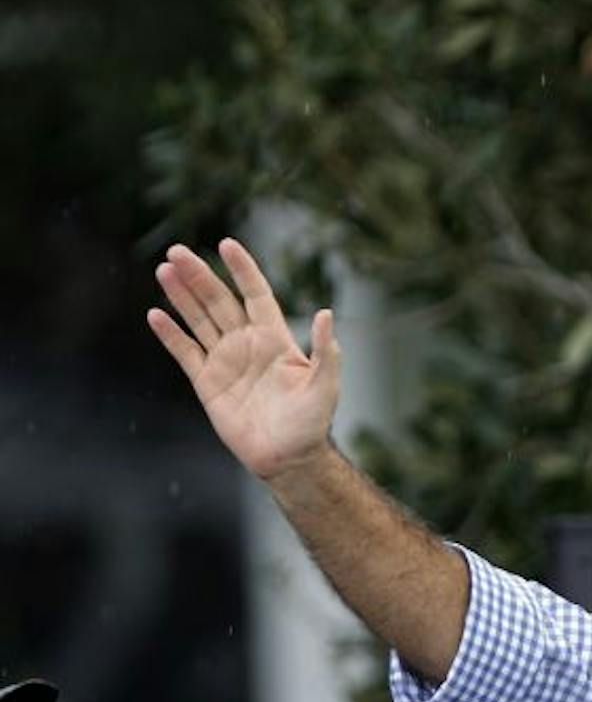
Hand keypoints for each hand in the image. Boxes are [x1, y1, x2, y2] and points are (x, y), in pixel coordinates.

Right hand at [148, 239, 340, 480]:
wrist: (288, 457)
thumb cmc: (311, 423)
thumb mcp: (325, 384)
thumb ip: (325, 350)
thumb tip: (326, 313)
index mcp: (275, 339)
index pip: (255, 295)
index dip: (242, 270)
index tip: (226, 244)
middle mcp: (247, 344)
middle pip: (219, 302)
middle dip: (199, 276)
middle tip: (177, 251)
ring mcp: (225, 361)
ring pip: (199, 320)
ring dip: (181, 296)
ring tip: (163, 270)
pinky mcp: (207, 382)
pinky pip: (185, 352)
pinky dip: (170, 334)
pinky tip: (155, 313)